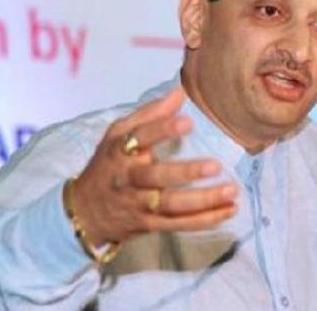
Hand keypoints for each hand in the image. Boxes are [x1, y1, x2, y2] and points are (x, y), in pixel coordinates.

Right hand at [72, 87, 238, 245]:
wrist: (85, 211)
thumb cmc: (108, 164)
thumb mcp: (117, 134)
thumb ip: (149, 113)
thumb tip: (179, 93)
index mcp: (121, 151)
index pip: (140, 138)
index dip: (162, 129)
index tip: (188, 122)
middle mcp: (129, 179)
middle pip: (157, 177)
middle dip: (186, 173)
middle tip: (215, 165)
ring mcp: (139, 205)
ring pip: (172, 205)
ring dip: (204, 200)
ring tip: (231, 190)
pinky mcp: (149, 225)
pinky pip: (179, 225)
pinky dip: (205, 220)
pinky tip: (228, 210)